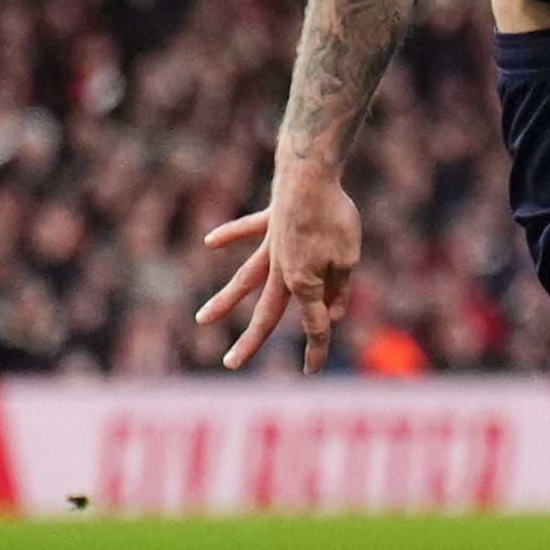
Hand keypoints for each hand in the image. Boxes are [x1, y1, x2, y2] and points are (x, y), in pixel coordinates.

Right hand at [195, 165, 364, 369]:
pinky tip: (210, 243)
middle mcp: (281, 270)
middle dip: (251, 341)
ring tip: (201, 320)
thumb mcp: (348, 258)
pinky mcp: (270, 222)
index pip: (313, 323)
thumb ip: (339, 289)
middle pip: (266, 312)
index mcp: (304, 283)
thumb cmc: (335, 218)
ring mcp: (272, 246)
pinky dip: (230, 234)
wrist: (310, 177)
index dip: (316, 349)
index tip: (311, 372)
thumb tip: (331, 315)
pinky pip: (248, 230)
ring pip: (245, 279)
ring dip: (225, 301)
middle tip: (231, 364)